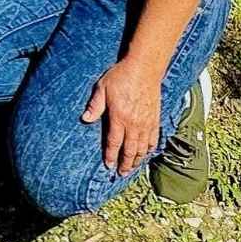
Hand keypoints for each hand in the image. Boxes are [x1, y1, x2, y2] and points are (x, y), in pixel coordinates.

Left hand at [81, 57, 167, 176]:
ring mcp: (146, 122)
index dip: (111, 156)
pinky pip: (154, 138)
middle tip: (121, 173)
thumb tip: (85, 119)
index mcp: (119, 117)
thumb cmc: (121, 76)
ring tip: (132, 167)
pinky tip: (147, 153)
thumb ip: (95, 105)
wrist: (145, 68)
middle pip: (130, 150)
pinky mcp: (155, 118)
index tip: (108, 166)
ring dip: (137, 159)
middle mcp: (134, 123)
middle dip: (125, 164)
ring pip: (143, 147)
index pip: (114, 143)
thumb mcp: (102, 88)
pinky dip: (150, 148)